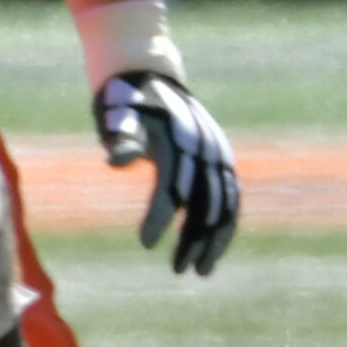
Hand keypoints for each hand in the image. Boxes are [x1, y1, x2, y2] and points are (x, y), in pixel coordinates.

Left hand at [95, 69, 240, 274]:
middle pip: (204, 201)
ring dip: (215, 239)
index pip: (171, 187)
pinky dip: (226, 223)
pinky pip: (231, 196)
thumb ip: (122, 138)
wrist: (149, 75)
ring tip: (201, 270)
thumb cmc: (125, 103)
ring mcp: (216, 152)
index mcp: (176, 139)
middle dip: (194, 239)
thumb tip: (115, 160)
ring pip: (224, 203)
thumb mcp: (118, 115)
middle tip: (180, 270)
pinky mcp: (221, 158)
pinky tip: (214, 248)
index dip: (159, 216)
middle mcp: (202, 148)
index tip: (144, 244)